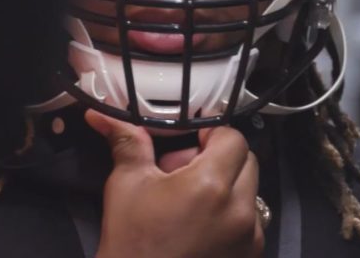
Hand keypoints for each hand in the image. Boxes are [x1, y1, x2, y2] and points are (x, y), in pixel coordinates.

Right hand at [87, 111, 262, 257]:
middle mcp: (238, 211)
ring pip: (250, 190)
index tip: (189, 142)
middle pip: (246, 160)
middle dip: (217, 158)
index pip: (232, 137)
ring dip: (227, 187)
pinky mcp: (250, 255)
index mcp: (210, 186)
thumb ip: (129, 142)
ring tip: (190, 201)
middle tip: (183, 170)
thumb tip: (108, 116)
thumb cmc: (131, 246)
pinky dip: (232, 214)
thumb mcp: (127, 185)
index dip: (209, 134)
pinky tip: (200, 224)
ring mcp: (248, 237)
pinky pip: (251, 220)